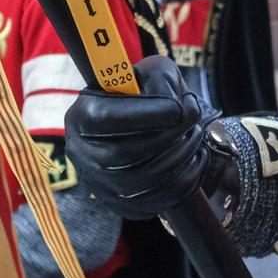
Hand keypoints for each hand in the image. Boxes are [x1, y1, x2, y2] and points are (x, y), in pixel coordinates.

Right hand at [61, 56, 214, 219]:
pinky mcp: (122, 204)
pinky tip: (194, 156)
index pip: (107, 119)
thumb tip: (175, 103)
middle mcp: (83, 153)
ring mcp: (100, 185)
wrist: (141, 127)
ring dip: (183, 155)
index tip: (180, 107)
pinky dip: (186, 177)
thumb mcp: (149, 73)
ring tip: (195, 134)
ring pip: (147, 180)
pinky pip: (159, 200)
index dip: (148, 115)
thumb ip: (160, 79)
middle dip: (172, 135)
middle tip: (194, 117)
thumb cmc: (146, 96)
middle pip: (128, 154)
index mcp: (82, 116)